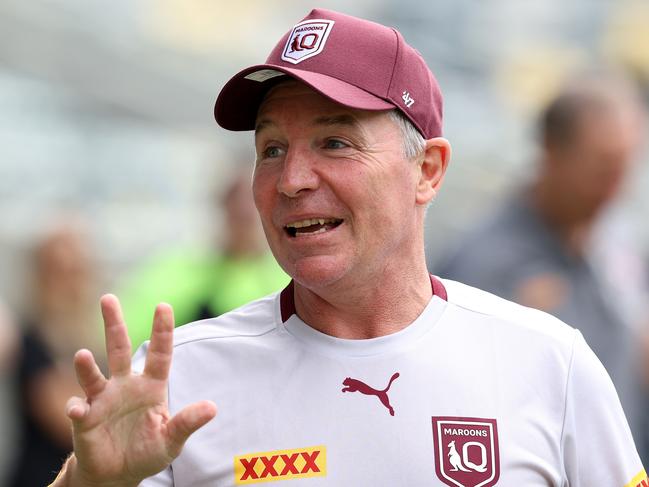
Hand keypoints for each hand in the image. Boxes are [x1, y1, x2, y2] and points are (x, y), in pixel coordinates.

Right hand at [64, 294, 216, 485]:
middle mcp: (125, 385)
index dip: (162, 331)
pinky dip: (76, 408)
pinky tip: (76, 410)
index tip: (163, 305)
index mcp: (150, 386)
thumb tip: (212, 407)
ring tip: (81, 355)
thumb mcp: (172, 440)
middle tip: (108, 298)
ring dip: (85, 367)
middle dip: (114, 324)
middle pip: (118, 349)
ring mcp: (102, 399)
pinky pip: (78, 408)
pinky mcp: (84, 418)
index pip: (159, 353)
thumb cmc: (147, 451)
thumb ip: (187, 423)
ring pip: (92, 375)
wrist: (118, 474)